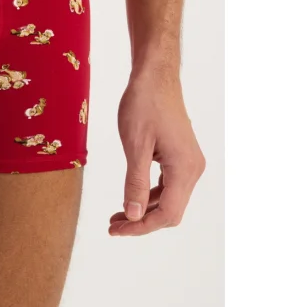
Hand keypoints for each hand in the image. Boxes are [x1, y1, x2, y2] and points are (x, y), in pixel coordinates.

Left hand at [109, 68, 204, 236]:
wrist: (155, 76)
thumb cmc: (144, 104)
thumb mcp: (135, 145)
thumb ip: (135, 182)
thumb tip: (134, 215)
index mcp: (184, 168)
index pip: (167, 214)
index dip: (141, 226)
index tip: (117, 230)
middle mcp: (193, 169)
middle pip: (171, 210)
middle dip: (142, 221)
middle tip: (113, 226)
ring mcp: (189, 162)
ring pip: (170, 198)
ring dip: (145, 209)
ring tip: (118, 215)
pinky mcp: (182, 155)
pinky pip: (169, 184)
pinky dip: (150, 194)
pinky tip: (132, 196)